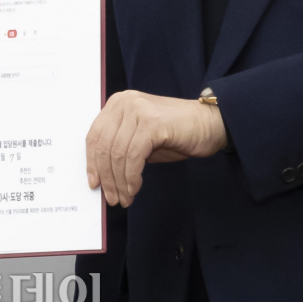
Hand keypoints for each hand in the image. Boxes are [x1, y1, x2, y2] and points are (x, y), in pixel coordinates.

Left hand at [86, 90, 225, 207]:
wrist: (210, 124)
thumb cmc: (177, 133)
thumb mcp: (141, 138)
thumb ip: (121, 148)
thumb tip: (103, 176)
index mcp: (118, 103)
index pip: (95, 136)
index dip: (92, 163)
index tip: (94, 184)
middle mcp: (124, 102)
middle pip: (104, 146)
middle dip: (107, 178)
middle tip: (112, 199)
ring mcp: (137, 110)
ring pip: (117, 154)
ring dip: (119, 182)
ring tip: (125, 198)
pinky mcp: (151, 123)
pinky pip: (133, 157)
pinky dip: (131, 177)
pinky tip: (135, 189)